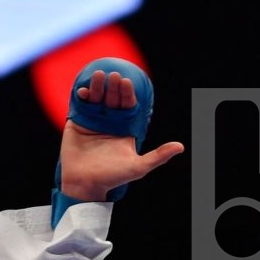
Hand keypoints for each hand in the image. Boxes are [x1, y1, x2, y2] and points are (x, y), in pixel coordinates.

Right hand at [58, 69, 183, 201]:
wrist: (84, 184)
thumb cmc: (112, 177)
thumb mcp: (138, 167)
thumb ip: (158, 156)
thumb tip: (181, 146)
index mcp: (125, 128)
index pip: (128, 106)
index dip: (128, 94)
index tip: (127, 83)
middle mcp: (110, 123)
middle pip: (113, 100)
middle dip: (114, 87)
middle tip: (114, 76)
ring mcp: (93, 121)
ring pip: (96, 99)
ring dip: (97, 87)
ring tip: (98, 76)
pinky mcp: (78, 123)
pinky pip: (80, 106)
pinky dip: (82, 97)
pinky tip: (83, 92)